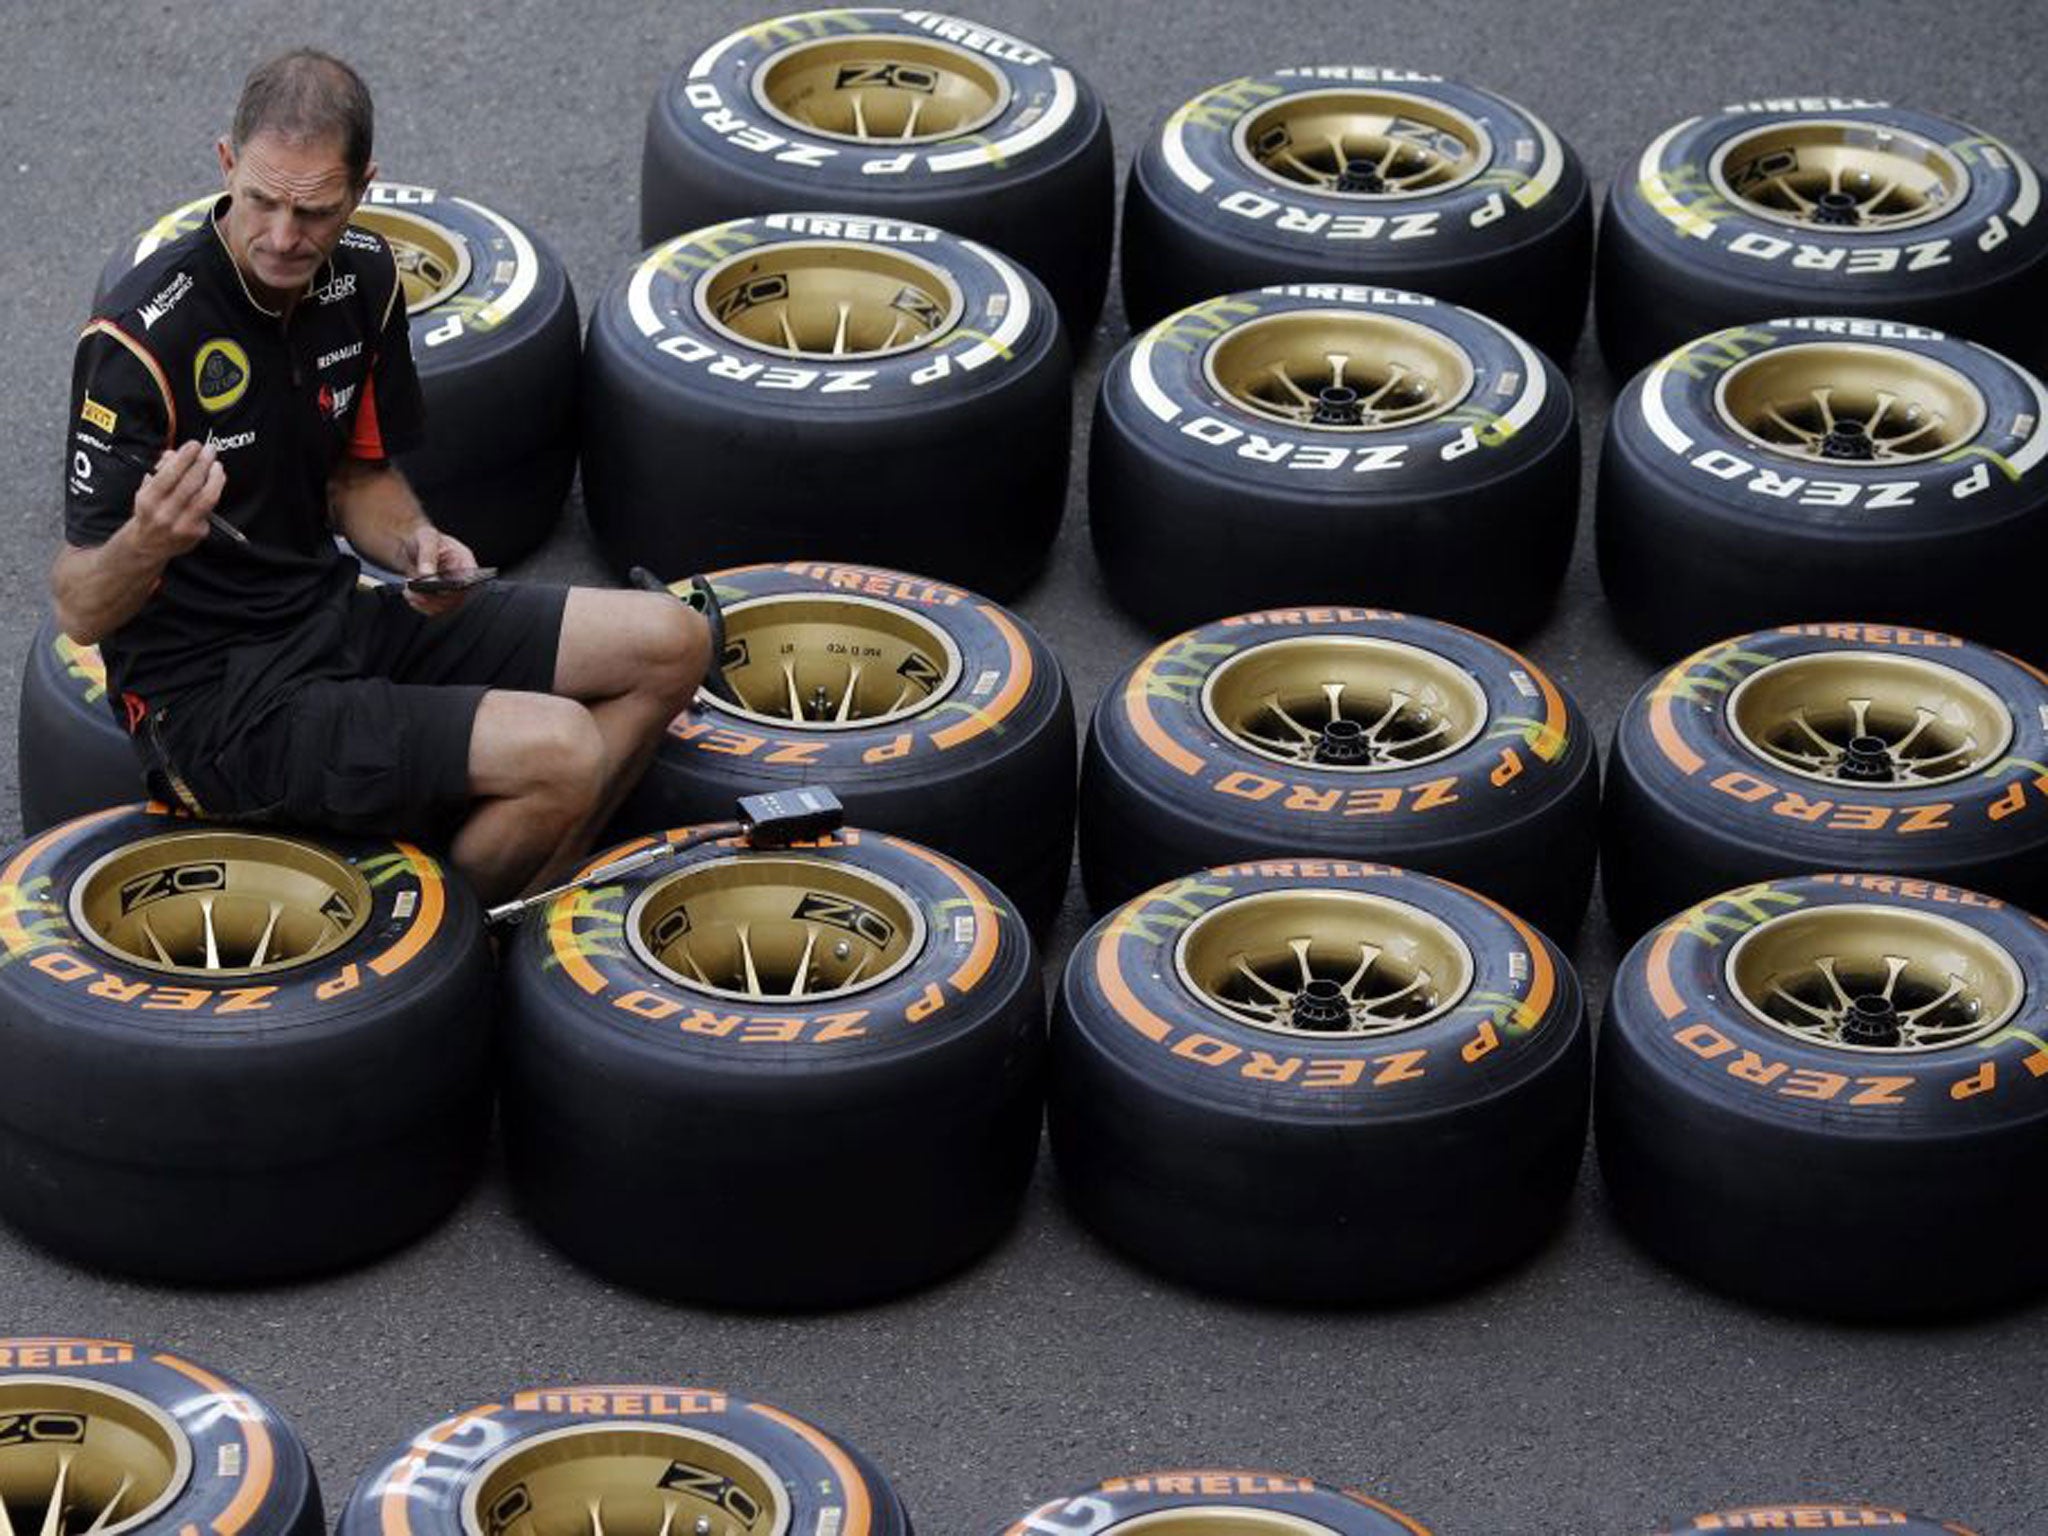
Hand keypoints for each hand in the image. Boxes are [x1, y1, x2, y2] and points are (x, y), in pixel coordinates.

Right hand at [129, 441, 224, 560]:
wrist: (147, 545)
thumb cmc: (149, 511)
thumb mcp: (146, 490)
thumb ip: (160, 470)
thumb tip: (174, 453)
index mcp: (148, 500)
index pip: (169, 475)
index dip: (185, 458)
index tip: (194, 444)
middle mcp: (165, 514)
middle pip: (190, 484)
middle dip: (203, 463)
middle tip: (210, 450)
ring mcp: (182, 525)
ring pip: (206, 497)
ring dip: (215, 478)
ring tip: (217, 466)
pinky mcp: (197, 533)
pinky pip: (209, 509)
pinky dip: (213, 493)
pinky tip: (215, 484)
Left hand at [399, 526, 481, 614]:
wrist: (410, 546)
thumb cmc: (423, 539)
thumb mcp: (426, 538)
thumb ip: (427, 555)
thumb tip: (426, 573)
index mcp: (464, 561)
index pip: (469, 579)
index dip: (458, 586)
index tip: (439, 587)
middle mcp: (460, 578)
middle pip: (458, 597)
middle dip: (437, 597)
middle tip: (417, 591)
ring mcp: (450, 590)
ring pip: (445, 606)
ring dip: (426, 603)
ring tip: (410, 592)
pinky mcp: (438, 598)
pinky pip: (433, 609)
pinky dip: (420, 605)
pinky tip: (409, 595)